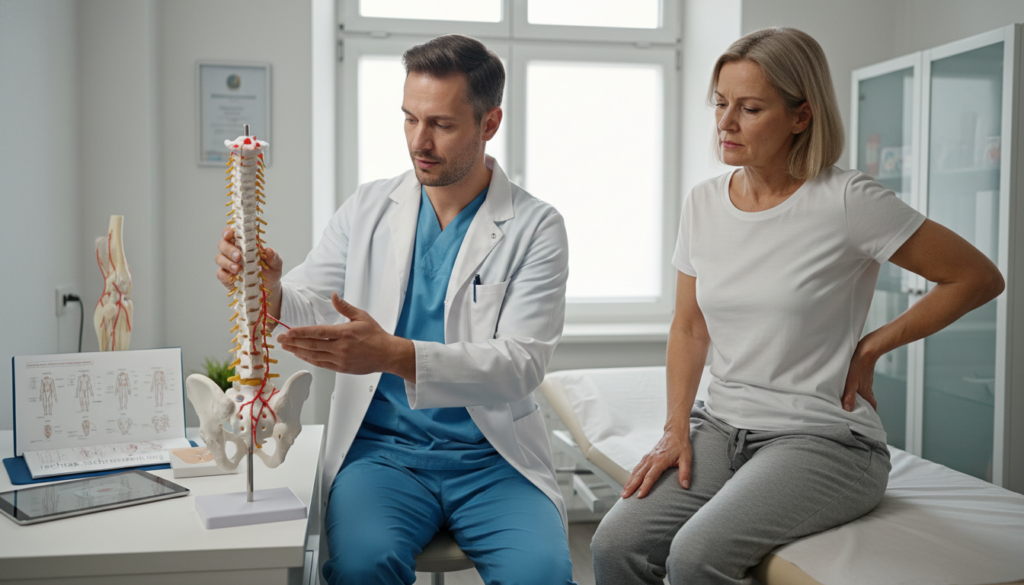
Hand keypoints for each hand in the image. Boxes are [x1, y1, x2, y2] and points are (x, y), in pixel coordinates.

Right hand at [215, 228, 282, 289]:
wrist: (269, 288)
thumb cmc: (270, 271)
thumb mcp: (276, 264)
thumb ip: (273, 257)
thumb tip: (268, 250)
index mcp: (244, 244)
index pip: (232, 233)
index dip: (228, 231)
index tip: (230, 234)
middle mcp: (233, 252)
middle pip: (222, 244)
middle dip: (229, 249)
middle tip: (238, 257)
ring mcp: (228, 264)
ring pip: (219, 258)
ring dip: (227, 262)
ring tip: (238, 268)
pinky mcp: (226, 276)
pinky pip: (220, 273)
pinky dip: (226, 274)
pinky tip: (234, 276)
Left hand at [277, 293, 414, 376]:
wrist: (387, 354)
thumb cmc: (376, 335)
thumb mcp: (361, 316)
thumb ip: (345, 307)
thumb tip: (333, 296)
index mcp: (344, 333)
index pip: (317, 332)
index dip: (301, 332)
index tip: (288, 332)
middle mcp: (340, 348)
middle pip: (311, 345)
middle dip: (293, 342)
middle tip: (280, 339)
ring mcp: (340, 359)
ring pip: (313, 356)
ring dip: (297, 351)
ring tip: (286, 347)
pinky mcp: (341, 368)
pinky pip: (320, 364)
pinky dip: (308, 359)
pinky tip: (300, 355)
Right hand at [620, 428, 691, 498]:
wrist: (674, 433)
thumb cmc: (681, 447)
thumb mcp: (687, 459)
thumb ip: (685, 473)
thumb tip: (685, 486)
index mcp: (660, 460)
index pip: (650, 476)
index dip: (644, 487)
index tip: (639, 496)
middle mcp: (651, 459)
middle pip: (639, 475)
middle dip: (631, 486)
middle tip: (625, 497)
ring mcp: (647, 458)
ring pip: (635, 471)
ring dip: (628, 482)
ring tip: (624, 493)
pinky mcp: (646, 458)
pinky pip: (636, 468)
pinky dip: (631, 477)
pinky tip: (628, 484)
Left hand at [842, 337, 878, 411]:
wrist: (867, 350)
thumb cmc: (858, 365)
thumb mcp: (851, 382)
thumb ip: (849, 397)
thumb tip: (847, 410)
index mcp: (867, 393)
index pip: (872, 408)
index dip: (871, 415)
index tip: (869, 422)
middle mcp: (868, 389)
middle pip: (869, 402)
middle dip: (865, 409)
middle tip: (860, 415)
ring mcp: (866, 382)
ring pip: (865, 394)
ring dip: (861, 400)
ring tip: (854, 404)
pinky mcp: (863, 376)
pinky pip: (862, 386)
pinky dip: (858, 391)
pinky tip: (852, 389)